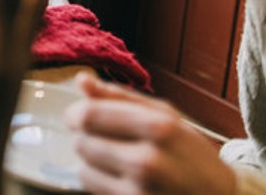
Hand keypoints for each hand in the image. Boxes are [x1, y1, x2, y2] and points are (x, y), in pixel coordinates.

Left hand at [65, 73, 235, 193]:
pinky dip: (99, 180)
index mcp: (158, 128)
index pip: (90, 116)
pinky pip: (91, 187)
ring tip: (117, 159)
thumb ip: (119, 96)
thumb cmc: (189, 152)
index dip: (76, 113)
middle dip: (86, 137)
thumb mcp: (164, 115)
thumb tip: (81, 80)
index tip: (79, 114)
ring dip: (92, 161)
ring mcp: (140, 191)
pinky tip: (121, 177)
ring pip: (83, 167)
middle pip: (82, 141)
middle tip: (106, 138)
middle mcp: (148, 161)